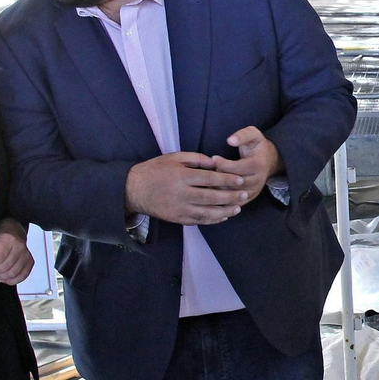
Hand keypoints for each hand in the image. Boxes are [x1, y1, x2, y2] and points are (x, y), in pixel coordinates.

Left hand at [0, 221, 34, 284]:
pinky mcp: (30, 262)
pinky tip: (5, 278)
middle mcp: (19, 247)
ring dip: (1, 277)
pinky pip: (22, 276)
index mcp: (7, 240)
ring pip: (12, 274)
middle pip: (4, 268)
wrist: (14, 233)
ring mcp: (26, 255)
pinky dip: (12, 280)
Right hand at [125, 151, 251, 225]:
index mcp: (182, 176)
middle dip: (230, 197)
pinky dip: (212, 220)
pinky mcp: (177, 218)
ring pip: (207, 212)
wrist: (133, 190)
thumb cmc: (155, 170)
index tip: (240, 180)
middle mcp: (182, 194)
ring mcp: (179, 208)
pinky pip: (198, 221)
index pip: (210, 178)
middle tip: (245, 195)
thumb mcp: (173, 158)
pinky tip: (222, 217)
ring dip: (225, 211)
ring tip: (238, 208)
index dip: (227, 180)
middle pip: (211, 197)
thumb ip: (195, 158)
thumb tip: (214, 162)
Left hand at [210, 125, 283, 194]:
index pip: (239, 168)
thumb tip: (230, 140)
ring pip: (233, 194)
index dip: (224, 164)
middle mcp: (259, 180)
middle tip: (212, 169)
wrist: (269, 160)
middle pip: (235, 182)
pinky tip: (214, 190)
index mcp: (259, 164)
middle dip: (221, 176)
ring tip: (211, 178)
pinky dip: (224, 199)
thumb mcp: (253, 134)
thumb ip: (242, 135)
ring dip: (220, 187)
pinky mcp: (250, 198)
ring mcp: (255, 190)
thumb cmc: (257, 146)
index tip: (214, 158)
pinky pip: (235, 203)